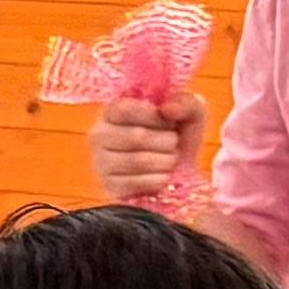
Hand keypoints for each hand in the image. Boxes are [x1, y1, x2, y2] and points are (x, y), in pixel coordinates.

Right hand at [86, 93, 202, 200]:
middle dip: (166, 141)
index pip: (125, 109)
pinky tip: (163, 176)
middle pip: (135, 136)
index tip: (169, 121)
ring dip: (165, 160)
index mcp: (114, 110)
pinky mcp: (108, 185)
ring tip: (171, 158)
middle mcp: (100, 134)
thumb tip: (167, 109)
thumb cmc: (176, 136)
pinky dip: (158, 180)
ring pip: (138, 160)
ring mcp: (100, 161)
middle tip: (173, 142)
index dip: (154, 116)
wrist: (177, 171)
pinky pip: (136, 183)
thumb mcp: (189, 113)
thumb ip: (185, 102)